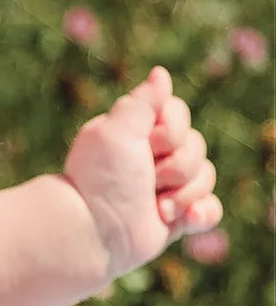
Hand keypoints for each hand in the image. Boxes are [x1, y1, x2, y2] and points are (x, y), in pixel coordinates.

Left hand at [63, 66, 221, 282]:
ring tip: (156, 208)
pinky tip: (185, 219)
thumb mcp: (116, 130)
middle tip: (147, 180)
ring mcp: (167, 187)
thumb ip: (142, 102)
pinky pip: (211, 208)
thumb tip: (160, 73)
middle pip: (198, 147)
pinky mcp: (177, 216)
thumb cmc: (101, 178)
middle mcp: (154, 156)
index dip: (170, 132)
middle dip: (176, 167)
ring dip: (183, 194)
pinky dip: (202, 213)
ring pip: (207, 177)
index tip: (147, 145)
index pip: (179, 114)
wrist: (94, 231)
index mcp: (137, 131)